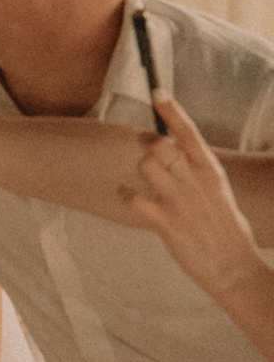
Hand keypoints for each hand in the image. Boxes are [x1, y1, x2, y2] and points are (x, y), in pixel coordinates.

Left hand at [123, 93, 269, 306]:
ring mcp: (180, 201)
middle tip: (146, 147)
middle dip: (148, 143)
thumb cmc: (227, 230)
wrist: (235, 269)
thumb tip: (173, 152)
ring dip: (140, 168)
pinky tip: (125, 195)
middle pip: (160, 145)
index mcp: (212, 172)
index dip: (172, 111)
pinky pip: (133, 199)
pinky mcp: (165, 223)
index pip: (189, 133)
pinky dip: (124, 195)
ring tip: (145, 179)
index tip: (157, 92)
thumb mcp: (219, 193)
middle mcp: (195, 182)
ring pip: (145, 165)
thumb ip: (197, 172)